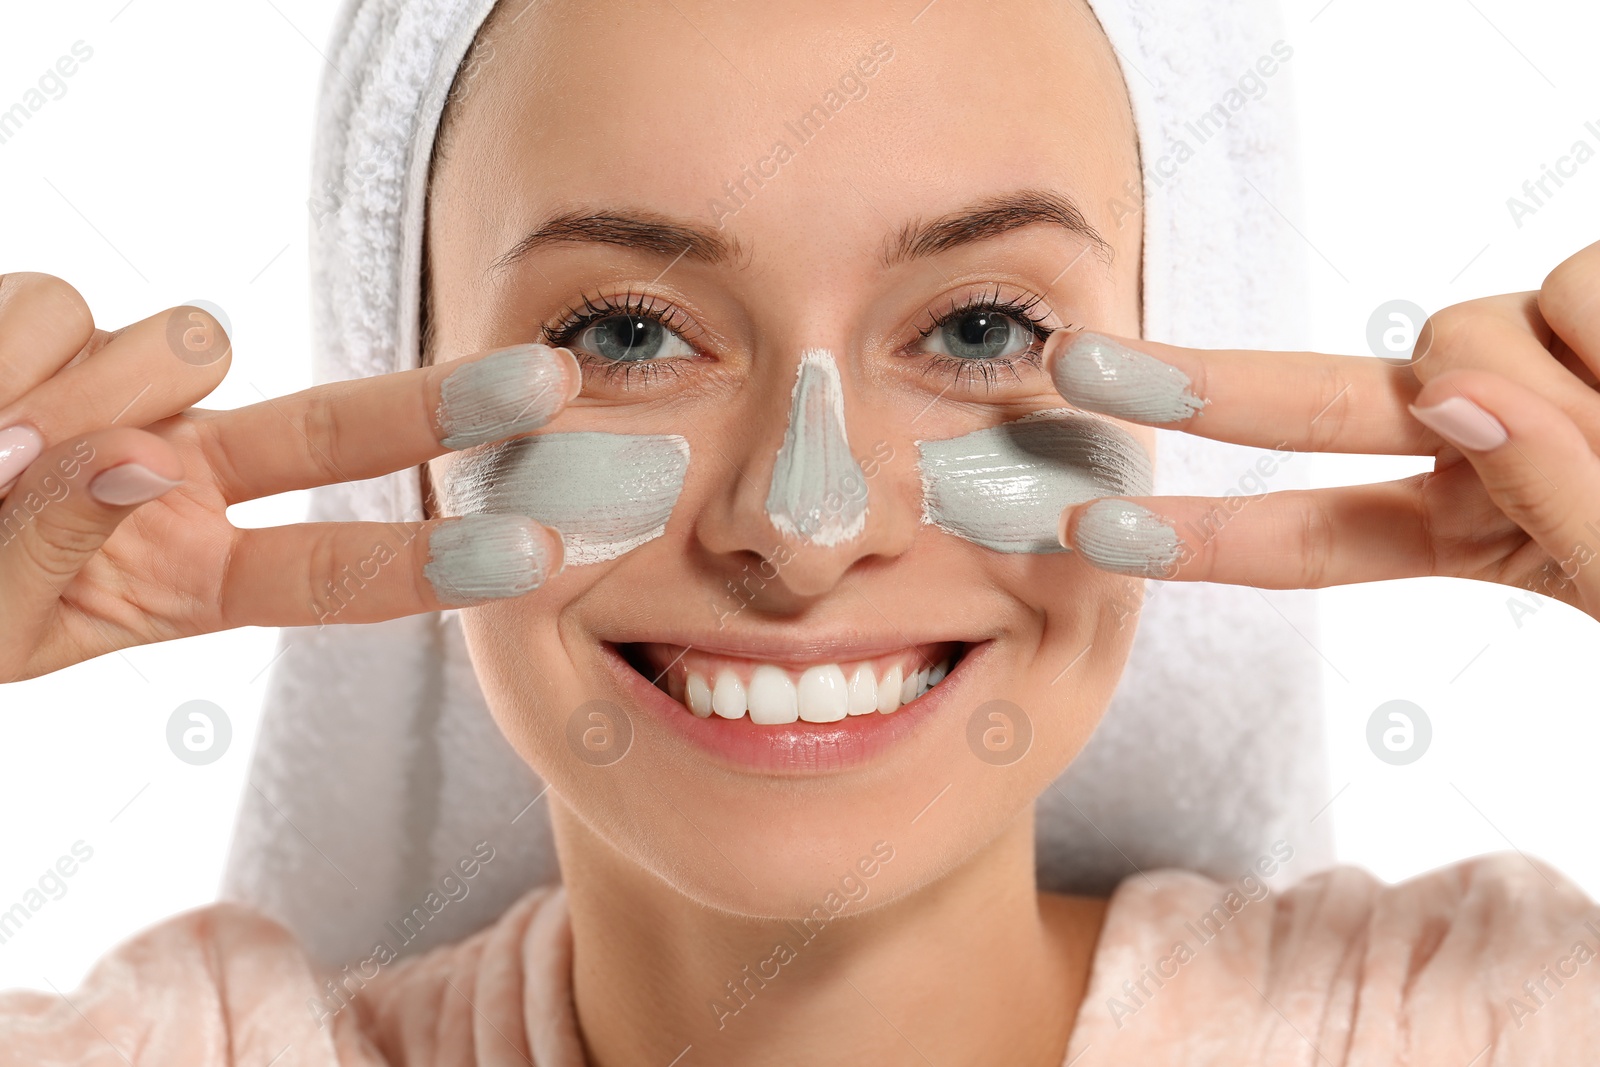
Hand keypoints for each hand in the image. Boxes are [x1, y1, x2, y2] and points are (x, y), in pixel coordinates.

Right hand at [0, 273, 578, 682]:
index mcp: (188, 577)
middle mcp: (179, 477)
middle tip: (554, 384)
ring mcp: (122, 393)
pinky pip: (59, 299)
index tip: (539, 551)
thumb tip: (130, 461)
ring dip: (83, 385)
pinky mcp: (53, 322)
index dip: (437, 559)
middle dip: (447, 402)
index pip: (337, 569)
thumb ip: (51, 555)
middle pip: (338, 427)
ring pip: (179, 340)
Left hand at [1048, 239, 1599, 622]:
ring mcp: (1525, 363)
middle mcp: (1479, 439)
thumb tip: (1456, 396)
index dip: (1201, 539)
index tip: (1089, 530)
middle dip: (1192, 387)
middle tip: (1074, 365)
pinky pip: (1573, 290)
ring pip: (1463, 338)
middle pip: (1315, 406)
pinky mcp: (1580, 294)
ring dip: (1562, 386)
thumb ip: (1555, 500)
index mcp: (1471, 532)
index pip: (1315, 540)